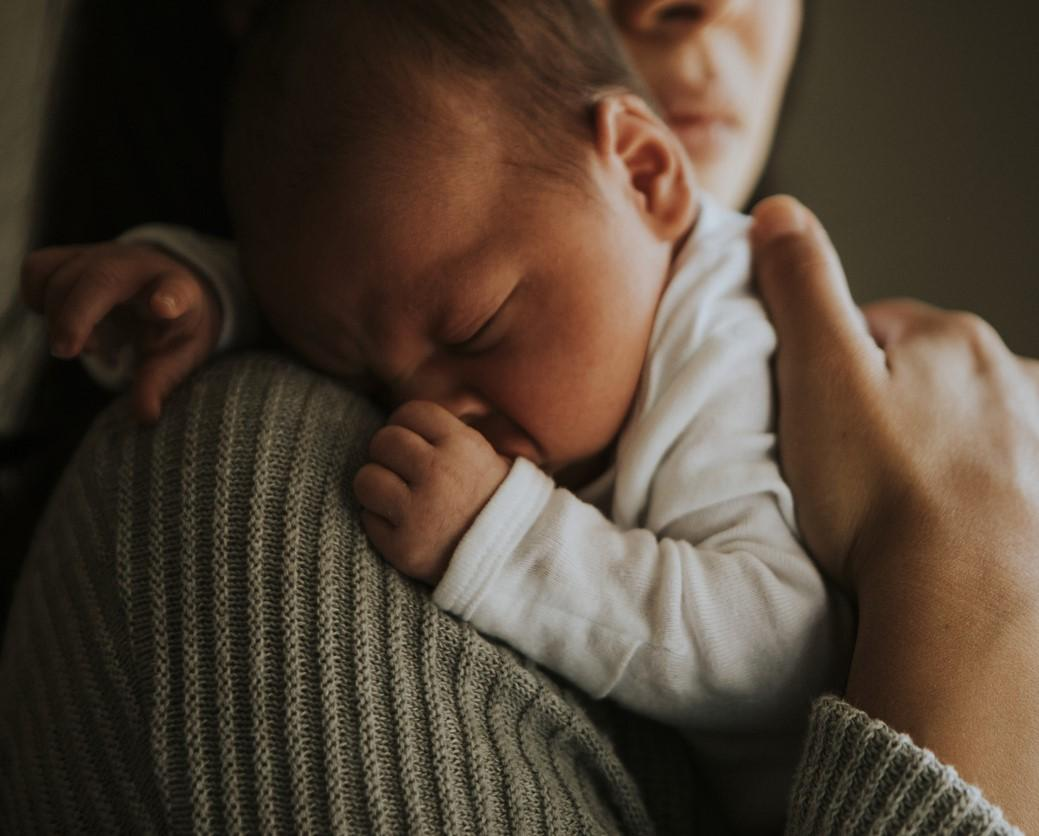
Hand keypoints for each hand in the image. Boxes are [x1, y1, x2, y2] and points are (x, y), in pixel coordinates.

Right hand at [21, 241, 222, 423]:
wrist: (164, 284)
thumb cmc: (173, 324)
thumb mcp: (179, 354)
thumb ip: (160, 382)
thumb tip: (145, 417)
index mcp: (178, 289)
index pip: (178, 289)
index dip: (171, 298)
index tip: (164, 308)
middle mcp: (137, 266)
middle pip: (100, 278)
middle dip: (76, 315)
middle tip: (67, 352)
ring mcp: (101, 256)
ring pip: (60, 274)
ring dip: (57, 315)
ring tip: (84, 344)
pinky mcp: (72, 256)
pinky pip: (38, 268)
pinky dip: (36, 297)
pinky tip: (59, 320)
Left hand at [353, 401, 510, 584]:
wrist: (516, 562)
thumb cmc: (498, 505)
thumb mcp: (490, 458)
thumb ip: (451, 437)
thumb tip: (409, 423)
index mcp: (463, 446)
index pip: (411, 413)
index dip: (407, 426)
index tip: (412, 442)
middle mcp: (439, 473)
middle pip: (384, 441)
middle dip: (388, 454)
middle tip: (401, 472)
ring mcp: (419, 512)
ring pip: (366, 478)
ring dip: (376, 487)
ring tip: (396, 498)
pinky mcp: (403, 547)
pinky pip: (368, 519)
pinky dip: (380, 523)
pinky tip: (403, 526)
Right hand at [751, 196, 1038, 593]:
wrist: (963, 597)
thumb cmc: (881, 488)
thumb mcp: (818, 372)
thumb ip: (801, 286)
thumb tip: (780, 209)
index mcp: (946, 337)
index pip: (869, 327)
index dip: (827, 367)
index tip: (809, 415)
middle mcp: (1008, 373)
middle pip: (920, 372)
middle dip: (883, 403)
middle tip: (845, 464)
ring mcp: (1034, 435)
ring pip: (961, 419)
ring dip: (929, 442)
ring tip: (893, 497)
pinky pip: (995, 466)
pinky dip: (966, 481)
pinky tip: (940, 514)